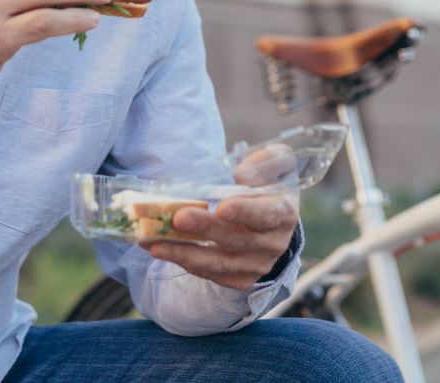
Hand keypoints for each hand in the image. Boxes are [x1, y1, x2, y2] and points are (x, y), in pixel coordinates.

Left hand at [146, 148, 300, 290]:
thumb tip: (242, 175)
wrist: (274, 214)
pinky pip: (211, 274)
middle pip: (236, 239)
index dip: (244, 212)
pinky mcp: (240, 278)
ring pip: (219, 263)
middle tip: (178, 218)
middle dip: (205, 229)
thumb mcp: (276, 161)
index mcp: (283, 213)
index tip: (221, 208)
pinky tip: (160, 249)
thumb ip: (264, 163)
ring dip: (186, 254)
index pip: (266, 215)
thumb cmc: (269, 180)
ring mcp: (256, 264)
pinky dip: (184, 263)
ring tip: (156, 244)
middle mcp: (273, 244)